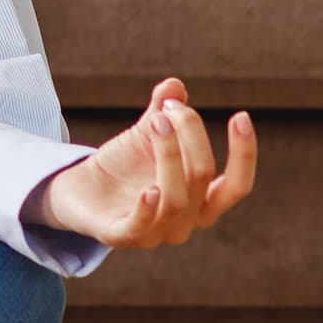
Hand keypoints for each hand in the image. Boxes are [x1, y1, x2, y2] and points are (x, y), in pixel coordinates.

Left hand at [33, 78, 255, 248]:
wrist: (79, 189)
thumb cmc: (124, 165)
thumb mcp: (146, 135)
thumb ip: (163, 113)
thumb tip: (174, 86)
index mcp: (201, 201)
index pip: (236, 186)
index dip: (244, 154)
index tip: (241, 116)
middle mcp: (185, 222)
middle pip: (201, 176)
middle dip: (189, 134)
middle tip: (168, 108)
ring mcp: (156, 233)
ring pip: (176, 199)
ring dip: (169, 154)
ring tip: (155, 121)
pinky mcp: (122, 236)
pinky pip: (140, 227)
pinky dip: (148, 207)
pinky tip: (148, 188)